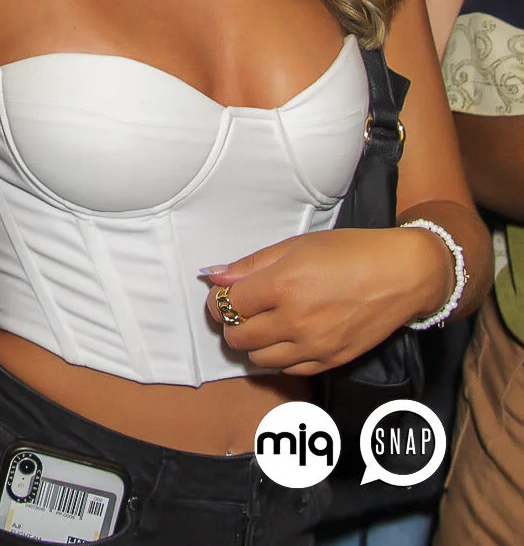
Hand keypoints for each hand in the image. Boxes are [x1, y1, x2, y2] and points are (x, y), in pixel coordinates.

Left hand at [202, 227, 453, 373]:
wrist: (402, 274)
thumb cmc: (350, 252)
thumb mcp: (295, 246)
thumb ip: (251, 265)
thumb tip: (214, 276)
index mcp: (282, 286)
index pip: (228, 305)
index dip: (219, 299)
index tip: (224, 294)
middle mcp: (295, 321)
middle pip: (238, 337)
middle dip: (231, 323)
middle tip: (242, 310)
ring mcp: (314, 345)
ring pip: (259, 359)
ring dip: (253, 343)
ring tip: (263, 323)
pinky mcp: (332, 360)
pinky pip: (290, 370)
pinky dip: (279, 358)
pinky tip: (285, 339)